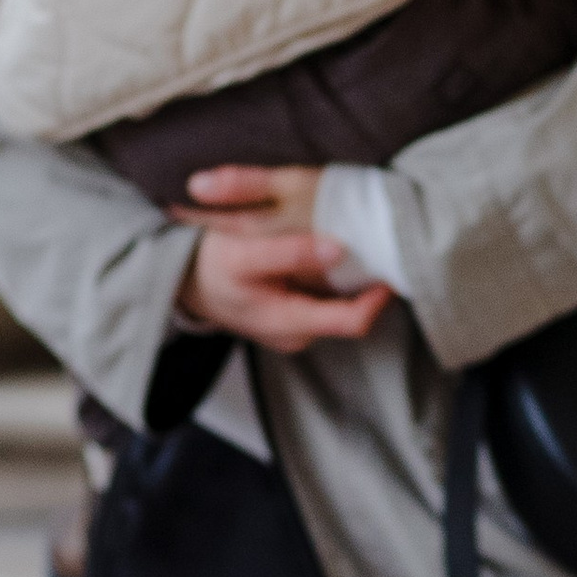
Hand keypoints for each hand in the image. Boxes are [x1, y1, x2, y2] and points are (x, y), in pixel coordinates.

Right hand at [174, 165, 388, 351]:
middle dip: (366, 281)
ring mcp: (294, 328)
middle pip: (350, 311)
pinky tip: (332, 254)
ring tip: (360, 244)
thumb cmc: (211, 265)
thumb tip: (337, 249)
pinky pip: (323, 300)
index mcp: (288, 322)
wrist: (183, 282)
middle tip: (379, 246)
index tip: (393, 263)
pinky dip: (331, 279)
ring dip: (349, 278)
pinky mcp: (290, 316)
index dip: (378, 296)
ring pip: (337, 304)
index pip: (352, 321)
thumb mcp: (243, 254)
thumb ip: (289, 253)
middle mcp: (297, 333)